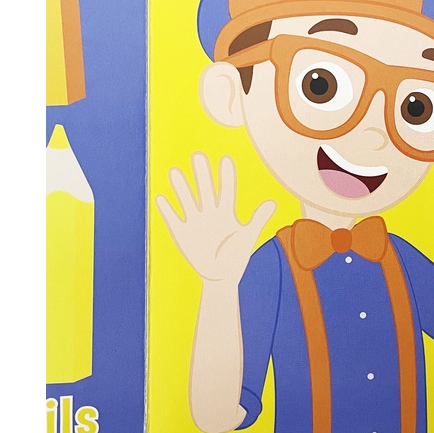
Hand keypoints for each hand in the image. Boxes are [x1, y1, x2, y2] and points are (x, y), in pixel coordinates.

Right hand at [156, 153, 274, 283]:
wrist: (221, 277)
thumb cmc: (235, 255)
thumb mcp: (248, 236)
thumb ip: (258, 219)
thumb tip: (272, 202)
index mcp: (226, 213)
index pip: (226, 191)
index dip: (226, 177)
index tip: (226, 159)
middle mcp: (209, 214)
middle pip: (205, 191)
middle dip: (202, 175)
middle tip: (198, 155)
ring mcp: (195, 223)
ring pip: (188, 201)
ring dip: (181, 188)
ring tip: (175, 172)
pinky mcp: (182, 235)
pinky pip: (174, 221)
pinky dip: (168, 211)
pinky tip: (161, 199)